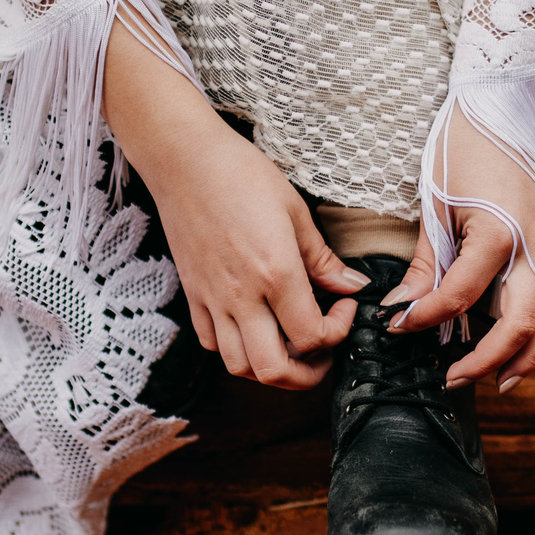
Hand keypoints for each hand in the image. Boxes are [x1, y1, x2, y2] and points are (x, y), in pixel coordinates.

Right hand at [103, 5, 363, 388]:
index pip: (312, 336)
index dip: (338, 331)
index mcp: (275, 273)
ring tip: (288, 343)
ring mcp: (212, 299)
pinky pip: (210, 343)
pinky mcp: (192, 294)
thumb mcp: (295, 210)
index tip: (345, 306)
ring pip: (239, 366)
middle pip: (274, 371)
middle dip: (306, 375)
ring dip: (269, 367)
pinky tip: (252, 326)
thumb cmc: (241, 174)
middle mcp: (241, 296)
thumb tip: (352, 286)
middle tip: (322, 352)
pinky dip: (235, 348)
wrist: (183, 159)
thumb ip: (322, 258)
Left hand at [391, 108, 534, 392]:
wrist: (498, 105)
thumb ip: (426, 264)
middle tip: (454, 378)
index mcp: (496, 233)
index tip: (399, 327)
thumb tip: (401, 308)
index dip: (424, 319)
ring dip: (533, 354)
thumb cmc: (461, 151)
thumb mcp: (435, 206)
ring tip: (503, 379)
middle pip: (518, 322)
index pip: (458, 297)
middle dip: (485, 359)